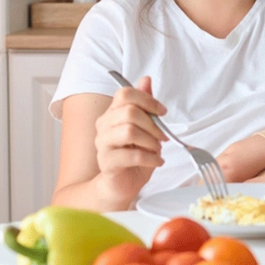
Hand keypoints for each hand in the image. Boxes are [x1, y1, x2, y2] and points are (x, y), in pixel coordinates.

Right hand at [93, 76, 168, 204]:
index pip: (125, 94)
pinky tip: (157, 161)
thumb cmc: (135, 157)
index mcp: (112, 114)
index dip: (147, 100)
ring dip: (151, 141)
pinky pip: (131, 155)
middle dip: (153, 124)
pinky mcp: (106, 163)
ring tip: (157, 150)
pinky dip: (150, 158)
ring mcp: (102, 144)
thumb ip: (144, 105)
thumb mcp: (145, 128)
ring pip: (129, 131)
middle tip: (163, 137)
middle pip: (129, 111)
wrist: (122, 185)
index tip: (162, 112)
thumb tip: (146, 79)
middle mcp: (103, 126)